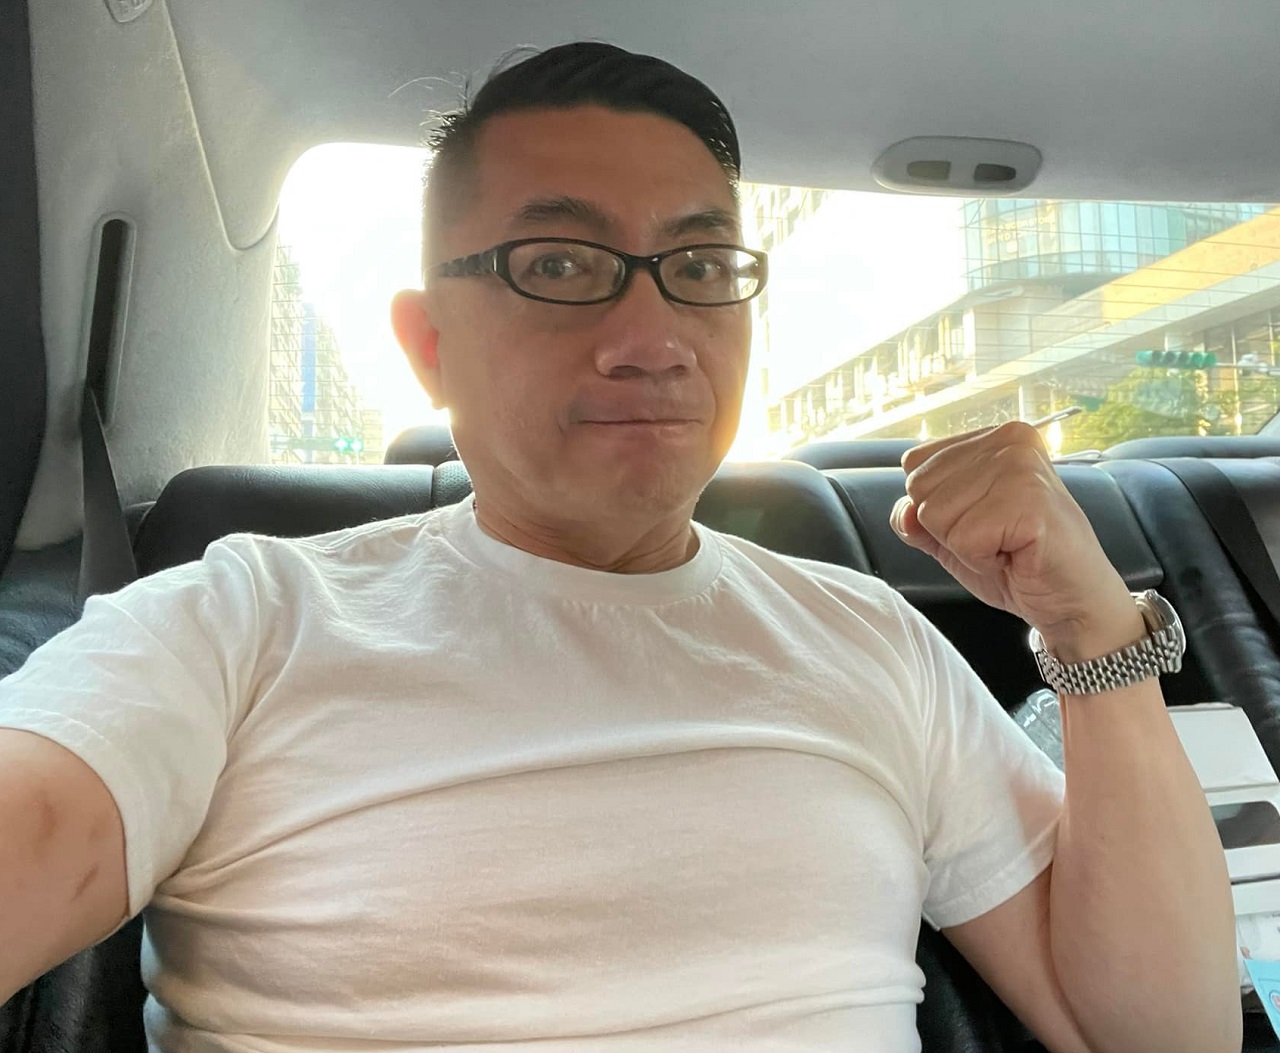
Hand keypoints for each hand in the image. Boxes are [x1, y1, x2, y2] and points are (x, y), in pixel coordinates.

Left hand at [891, 422, 1142, 660]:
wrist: (1071, 601)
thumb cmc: (1018, 562)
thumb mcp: (951, 535)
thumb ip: (918, 517)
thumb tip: (905, 512)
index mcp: (992, 437)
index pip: (914, 465)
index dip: (937, 507)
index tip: (983, 520)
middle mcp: (1009, 440)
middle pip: (919, 489)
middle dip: (949, 528)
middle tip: (997, 537)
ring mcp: (1021, 468)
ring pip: (935, 515)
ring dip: (966, 546)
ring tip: (1008, 545)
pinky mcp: (1029, 503)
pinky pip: (963, 540)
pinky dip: (982, 560)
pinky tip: (1017, 555)